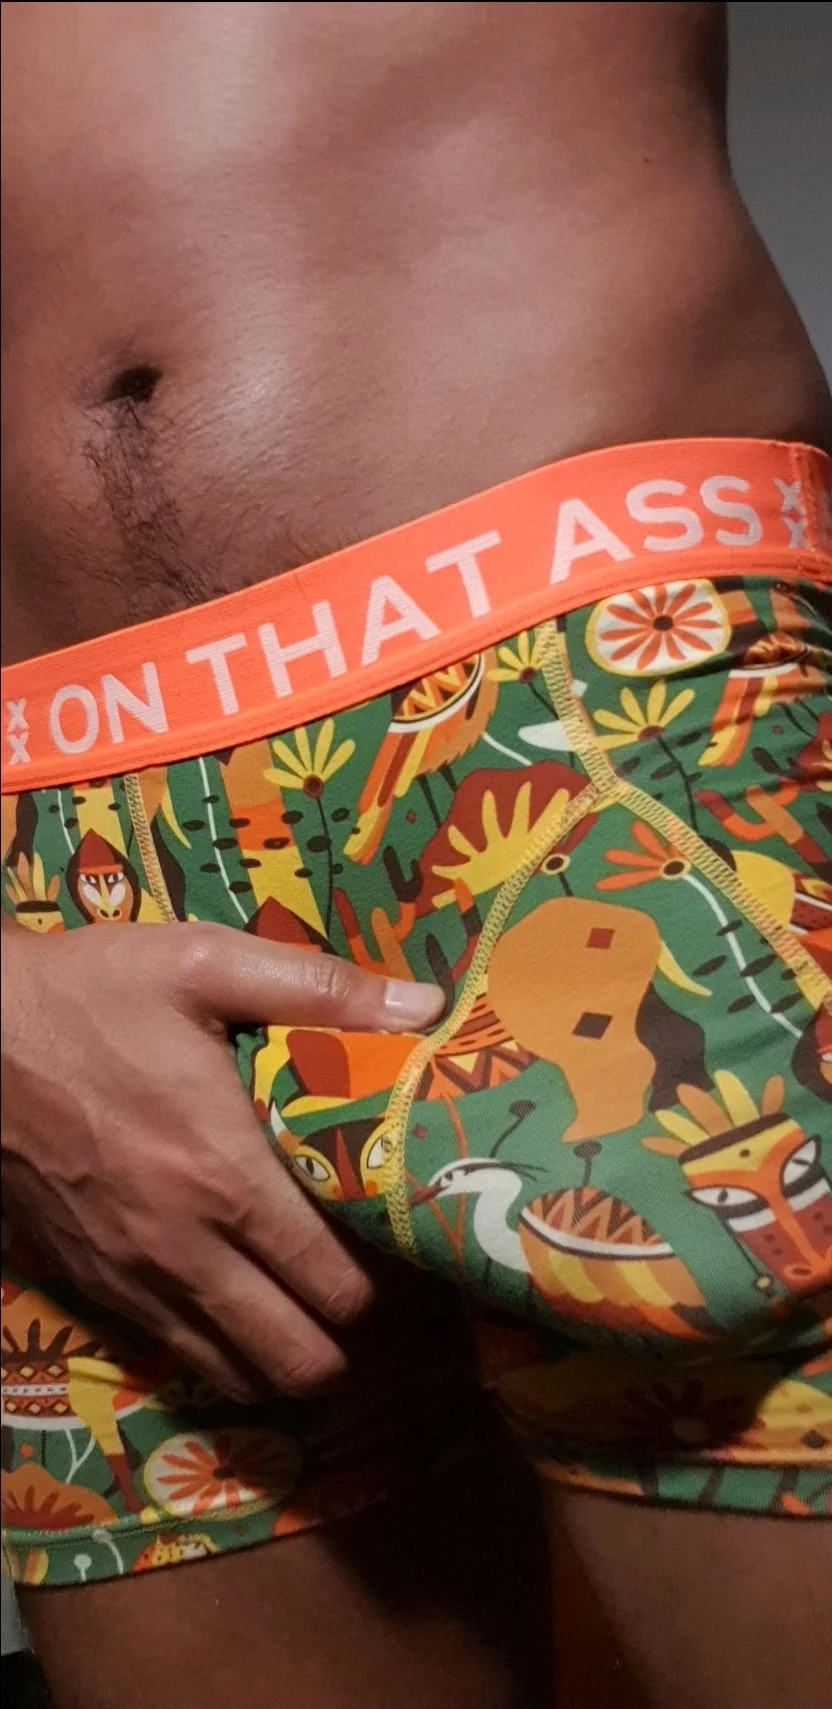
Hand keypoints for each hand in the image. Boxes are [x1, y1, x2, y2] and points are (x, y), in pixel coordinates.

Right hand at [1, 919, 441, 1399]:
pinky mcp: (89, 1281)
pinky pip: (170, 1350)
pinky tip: (231, 1307)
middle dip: (338, 1341)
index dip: (377, 1287)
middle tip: (356, 1296)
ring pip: (230, 1373)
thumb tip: (427, 1005)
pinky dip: (214, 1348)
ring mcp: (132, 1276)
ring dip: (278, 1358)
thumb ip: (321, 990)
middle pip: (292, 1356)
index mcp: (225, 1176)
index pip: (329, 1283)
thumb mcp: (204, 964)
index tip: (392, 1255)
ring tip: (305, 1316)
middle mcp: (185, 1247)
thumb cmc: (91, 994)